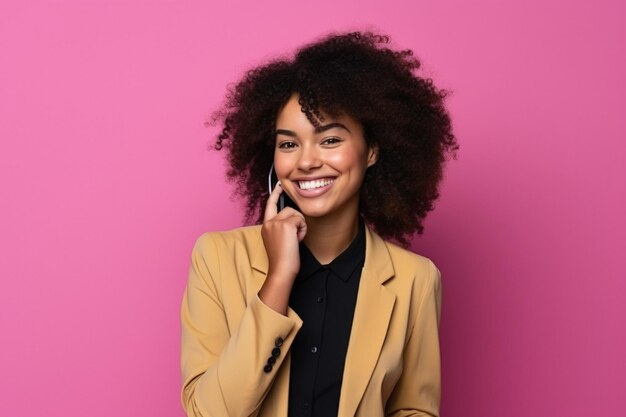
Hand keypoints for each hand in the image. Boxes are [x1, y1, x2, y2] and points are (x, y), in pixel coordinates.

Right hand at [258, 182, 306, 314]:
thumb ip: (281, 229)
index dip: (275, 193)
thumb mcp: (279, 241)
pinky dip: (302, 230)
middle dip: (296, 221)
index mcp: (265, 226)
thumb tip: (292, 220)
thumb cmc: (283, 260)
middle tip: (295, 236)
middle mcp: (268, 222)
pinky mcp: (285, 224)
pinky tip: (297, 241)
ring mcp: (276, 222)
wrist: (281, 270)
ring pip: (296, 214)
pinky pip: (301, 220)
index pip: (270, 205)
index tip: (280, 185)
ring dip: (300, 227)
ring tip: (294, 241)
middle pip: (289, 209)